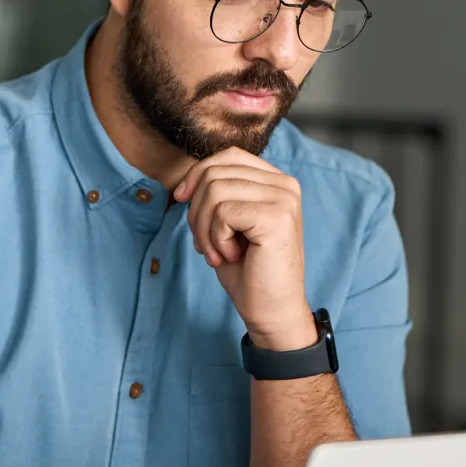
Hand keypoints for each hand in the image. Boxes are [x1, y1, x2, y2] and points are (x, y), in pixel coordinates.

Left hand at [173, 148, 315, 349]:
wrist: (272, 311)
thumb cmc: (249, 271)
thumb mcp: (227, 225)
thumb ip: (216, 195)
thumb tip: (185, 183)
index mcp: (277, 182)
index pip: (229, 155)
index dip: (197, 174)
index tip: (180, 200)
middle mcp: (285, 184)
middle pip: (216, 172)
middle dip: (196, 210)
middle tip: (204, 244)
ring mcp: (283, 199)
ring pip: (214, 191)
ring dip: (204, 228)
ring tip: (218, 253)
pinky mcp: (276, 217)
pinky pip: (223, 212)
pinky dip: (216, 238)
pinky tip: (231, 256)